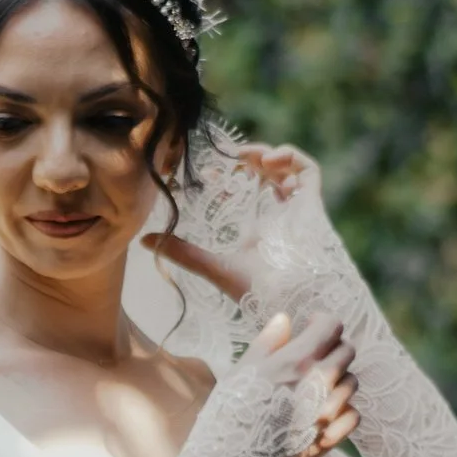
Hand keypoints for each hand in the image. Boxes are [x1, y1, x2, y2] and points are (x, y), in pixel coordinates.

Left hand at [149, 140, 325, 304]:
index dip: (228, 177)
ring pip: (288, 171)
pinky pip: (309, 172)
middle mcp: (278, 217)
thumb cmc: (256, 292)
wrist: (289, 302)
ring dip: (268, 154)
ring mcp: (296, 210)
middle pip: (267, 177)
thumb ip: (182, 252)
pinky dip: (292, 158)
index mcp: (257, 229)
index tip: (207, 171)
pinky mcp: (312, 205)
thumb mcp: (212, 266)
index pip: (245, 194)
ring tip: (248, 157)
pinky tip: (268, 160)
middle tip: (228, 157)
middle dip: (248, 161)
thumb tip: (143, 240)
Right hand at [170, 313, 357, 456]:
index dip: (322, 323)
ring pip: (352, 383)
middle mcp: (317, 385)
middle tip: (313, 358)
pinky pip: (354, 416)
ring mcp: (326, 415)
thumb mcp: (240, 372)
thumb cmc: (227, 417)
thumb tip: (286, 319)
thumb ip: (267, 343)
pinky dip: (345, 410)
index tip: (310, 329)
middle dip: (333, 348)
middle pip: (347, 352)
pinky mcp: (328, 440)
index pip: (332, 327)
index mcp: (295, 362)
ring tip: (316, 386)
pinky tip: (325, 411)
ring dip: (339, 379)